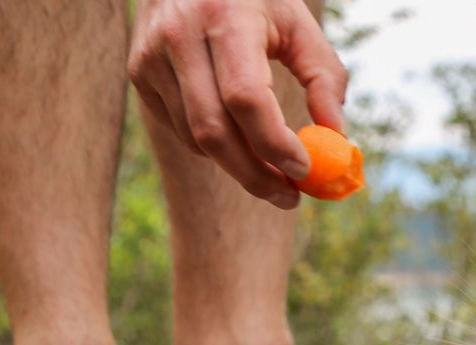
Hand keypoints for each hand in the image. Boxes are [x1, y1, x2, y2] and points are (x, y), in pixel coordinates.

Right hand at [128, 0, 348, 208]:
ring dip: (237, 164)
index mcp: (226, 17)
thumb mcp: (297, 22)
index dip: (274, 144)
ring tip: (270, 165)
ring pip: (195, 138)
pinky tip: (236, 134)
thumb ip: (324, 77)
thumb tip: (337, 140)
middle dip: (255, 175)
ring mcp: (152, 55)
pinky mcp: (139, 70)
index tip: (304, 170)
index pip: (246, 98)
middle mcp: (180, 35)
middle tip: (288, 196)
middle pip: (214, 131)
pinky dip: (212, 145)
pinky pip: (179, 129)